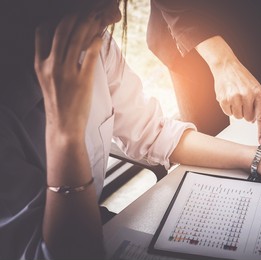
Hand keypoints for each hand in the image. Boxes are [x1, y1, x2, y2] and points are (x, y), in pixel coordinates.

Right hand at [34, 12, 103, 137]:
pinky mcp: (82, 80)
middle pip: (62, 30)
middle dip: (75, 16)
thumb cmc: (59, 104)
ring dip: (88, 24)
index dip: (56, 19)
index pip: (43, 31)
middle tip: (87, 10)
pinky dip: (95, 41)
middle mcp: (50, 65)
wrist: (64, 127)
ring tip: (96, 17)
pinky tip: (100, 35)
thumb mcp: (47, 81)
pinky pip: (89, 54)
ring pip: (76, 38)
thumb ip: (51, 62)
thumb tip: (63, 46)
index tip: (69, 15)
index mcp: (40, 64)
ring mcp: (66, 72)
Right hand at [213, 60, 260, 143]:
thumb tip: (253, 120)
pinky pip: (228, 113)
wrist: (226, 66)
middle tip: (243, 102)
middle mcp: (247, 96)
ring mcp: (235, 98)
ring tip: (236, 98)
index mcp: (258, 93)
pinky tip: (229, 98)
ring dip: (237, 111)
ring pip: (238, 117)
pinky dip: (229, 108)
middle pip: (248, 119)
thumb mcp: (255, 87)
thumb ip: (257, 104)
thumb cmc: (242, 77)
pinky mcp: (224, 100)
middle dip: (246, 113)